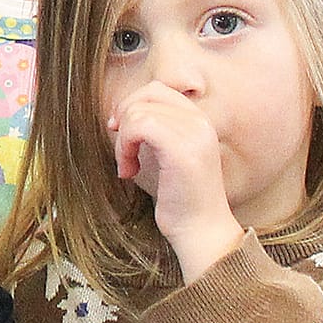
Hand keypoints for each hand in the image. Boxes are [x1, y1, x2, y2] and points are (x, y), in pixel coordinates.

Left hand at [105, 81, 242, 282]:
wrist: (200, 232)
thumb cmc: (180, 199)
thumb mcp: (166, 154)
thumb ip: (155, 129)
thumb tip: (120, 110)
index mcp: (200, 121)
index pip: (158, 89)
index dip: (132, 104)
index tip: (120, 130)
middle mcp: (201, 122)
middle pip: (148, 93)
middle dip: (125, 115)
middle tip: (120, 145)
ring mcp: (194, 134)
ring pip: (138, 111)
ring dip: (123, 140)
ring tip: (128, 166)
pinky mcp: (182, 150)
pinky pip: (139, 126)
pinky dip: (125, 147)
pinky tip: (129, 171)